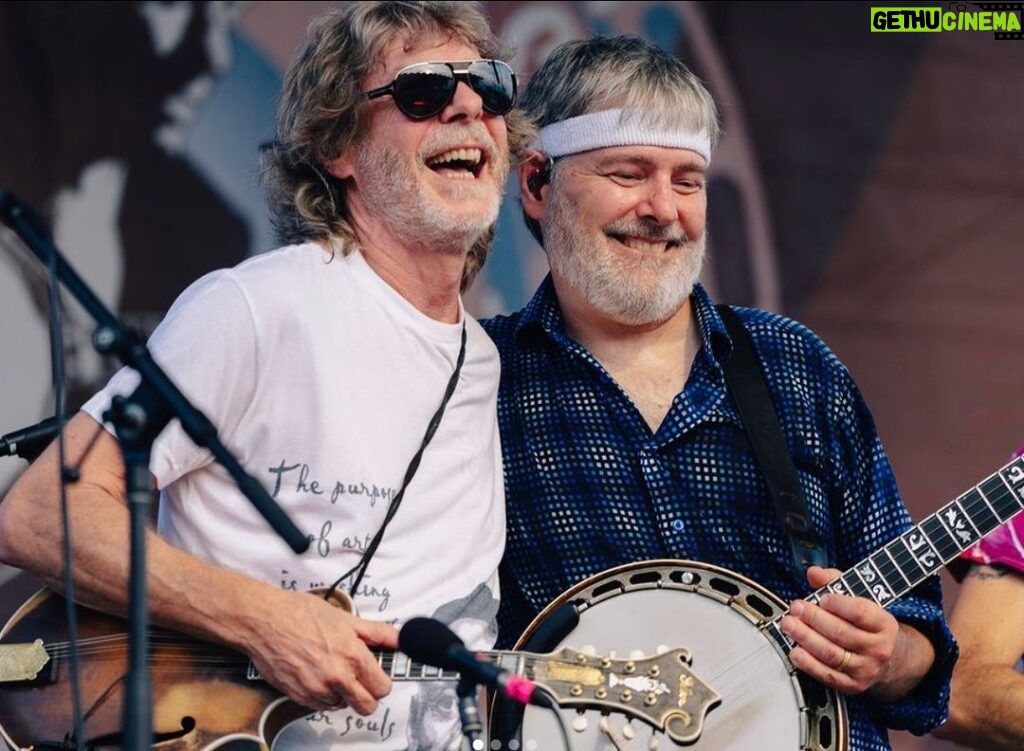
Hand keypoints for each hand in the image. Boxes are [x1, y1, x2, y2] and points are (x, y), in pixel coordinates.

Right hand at [244, 589, 398, 712]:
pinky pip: (320, 706)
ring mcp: (317, 690)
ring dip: (342, 694)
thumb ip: (377, 632)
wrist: (265, 621)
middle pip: (367, 706)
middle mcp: (336, 677)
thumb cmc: (301, 614)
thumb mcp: (346, 618)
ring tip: (333, 670)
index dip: (382, 681)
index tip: (377, 675)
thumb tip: (399, 639)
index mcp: (353, 656)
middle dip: (368, 695)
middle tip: (361, 680)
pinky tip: (317, 674)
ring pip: (342, 706)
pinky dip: (323, 695)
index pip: (383, 687)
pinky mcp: (299, 697)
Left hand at [779, 566, 899, 694]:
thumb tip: (813, 573)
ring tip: (789, 625)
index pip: (861, 613)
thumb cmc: (864, 623)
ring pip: (832, 654)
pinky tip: (795, 651)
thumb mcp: (857, 598)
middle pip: (841, 633)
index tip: (822, 598)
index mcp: (884, 624)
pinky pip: (828, 675)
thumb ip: (834, 581)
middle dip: (814, 619)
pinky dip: (808, 664)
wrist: (888, 658)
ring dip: (806, 638)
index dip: (839, 604)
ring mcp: (867, 669)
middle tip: (796, 608)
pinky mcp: (854, 685)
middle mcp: (879, 649)